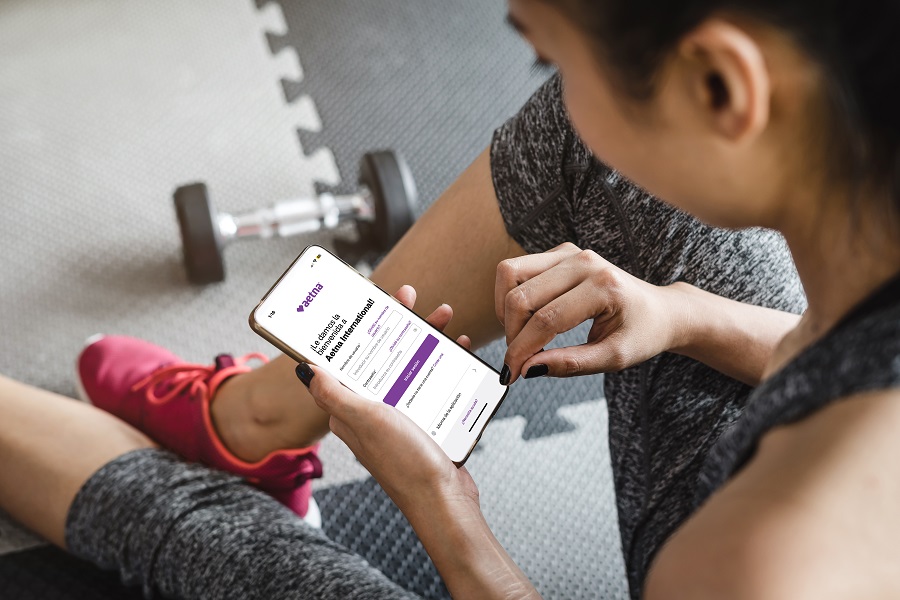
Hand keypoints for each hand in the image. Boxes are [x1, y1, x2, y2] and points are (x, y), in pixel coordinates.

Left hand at [302, 285, 479, 516]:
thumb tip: (304, 367)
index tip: (374, 300)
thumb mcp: (365, 420)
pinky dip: (445, 362)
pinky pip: (432, 382)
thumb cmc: (404, 464)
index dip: (360, 326)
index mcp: (350, 407)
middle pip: (382, 354)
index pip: (349, 356)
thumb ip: (333, 394)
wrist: (444, 501)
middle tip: (411, 297)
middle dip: (398, 323)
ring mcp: (400, 414)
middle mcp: (372, 409)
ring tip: (445, 317)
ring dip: (426, 337)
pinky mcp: (425, 422)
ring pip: (410, 363)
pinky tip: (459, 348)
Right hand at [496, 242, 683, 383]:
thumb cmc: (642, 334)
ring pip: (510, 274)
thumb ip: (571, 364)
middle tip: (516, 360)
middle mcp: (583, 262)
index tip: (511, 374)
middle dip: (511, 333)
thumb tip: (527, 369)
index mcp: (603, 286)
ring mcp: (569, 252)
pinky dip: (511, 296)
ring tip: (519, 335)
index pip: (547, 319)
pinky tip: (527, 320)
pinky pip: (517, 270)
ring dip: (505, 309)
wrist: (660, 310)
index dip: (522, 350)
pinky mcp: (559, 253)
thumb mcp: (614, 358)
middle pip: (521, 295)